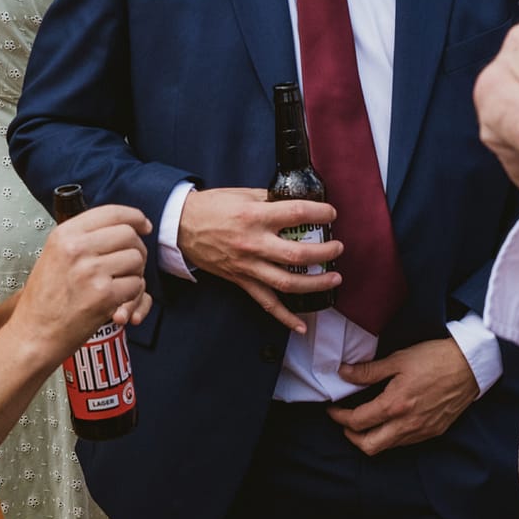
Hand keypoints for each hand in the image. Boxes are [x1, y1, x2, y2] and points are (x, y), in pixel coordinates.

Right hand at [16, 205, 152, 364]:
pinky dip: (133, 296)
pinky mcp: (104, 295)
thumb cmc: (44, 301)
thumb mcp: (54, 256)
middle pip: (129, 234)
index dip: (135, 217)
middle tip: (130, 264)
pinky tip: (118, 302)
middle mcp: (77, 248)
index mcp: (64, 235)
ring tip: (120, 284)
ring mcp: (91, 271)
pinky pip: (136, 285)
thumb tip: (122, 227)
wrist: (33, 334)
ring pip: (136, 259)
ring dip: (136, 274)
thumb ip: (83, 239)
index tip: (144, 225)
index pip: (111, 213)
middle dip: (137, 249)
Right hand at [175, 186, 342, 332]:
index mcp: (255, 216)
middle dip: (325, 252)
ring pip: (287, 282)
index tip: (331, 214)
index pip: (297, 214)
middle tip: (338, 248)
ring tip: (334, 279)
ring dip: (315, 283)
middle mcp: (253, 243)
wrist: (181, 226)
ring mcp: (247, 265)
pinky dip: (284, 316)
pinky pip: (265, 302)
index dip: (320, 213)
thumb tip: (295, 203)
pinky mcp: (241, 280)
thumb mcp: (242, 194)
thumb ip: (269, 200)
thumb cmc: (210, 207)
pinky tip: (301, 325)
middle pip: (298, 254)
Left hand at [328, 338, 478, 454]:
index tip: (333, 410)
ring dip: (370, 438)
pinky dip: (390, 437)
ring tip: (365, 421)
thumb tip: (343, 373)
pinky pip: (404, 443)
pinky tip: (389, 422)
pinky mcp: (433, 432)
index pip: (357, 421)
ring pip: (387, 447)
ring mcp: (421, 431)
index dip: (339, 417)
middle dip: (351, 436)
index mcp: (395, 405)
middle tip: (345, 421)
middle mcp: (407, 424)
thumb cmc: (435, 359)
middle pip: (368, 446)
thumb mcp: (398, 360)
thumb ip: (368, 371)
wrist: (470, 366)